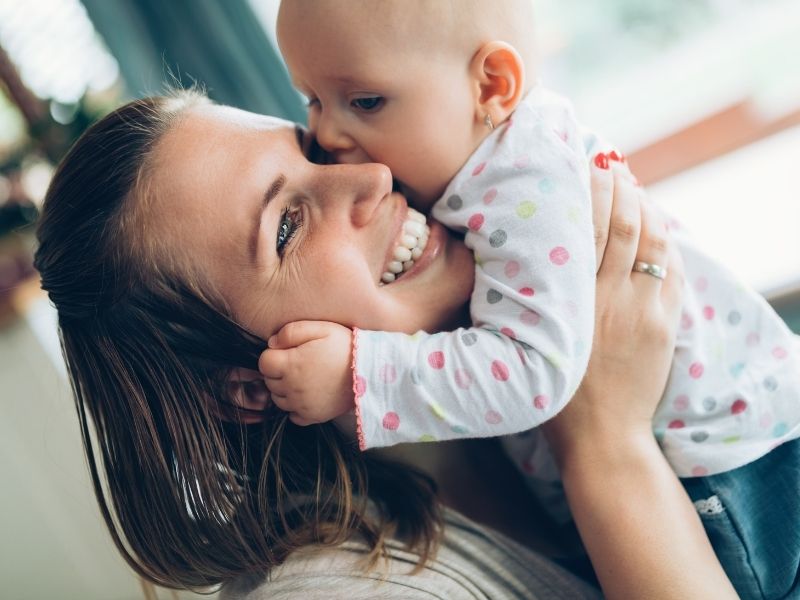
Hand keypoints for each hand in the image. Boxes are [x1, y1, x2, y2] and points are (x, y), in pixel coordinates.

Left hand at [258, 321, 353, 425]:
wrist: (371, 372)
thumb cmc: (346, 346)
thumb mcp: (321, 328)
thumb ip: (291, 331)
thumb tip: (272, 343)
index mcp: (290, 365)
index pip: (263, 362)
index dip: (274, 355)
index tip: (289, 351)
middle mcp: (292, 389)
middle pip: (269, 381)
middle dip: (278, 371)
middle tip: (299, 362)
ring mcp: (302, 405)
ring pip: (278, 399)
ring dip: (285, 389)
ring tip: (304, 377)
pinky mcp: (313, 417)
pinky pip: (293, 416)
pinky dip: (296, 407)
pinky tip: (308, 394)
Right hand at [544, 154, 684, 460]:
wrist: (602, 436)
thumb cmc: (555, 393)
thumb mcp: (526, 341)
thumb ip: (521, 299)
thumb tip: (509, 258)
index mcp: (575, 300)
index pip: (590, 230)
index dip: (592, 193)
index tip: (588, 165)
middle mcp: (612, 298)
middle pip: (624, 227)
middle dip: (620, 189)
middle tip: (612, 163)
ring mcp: (645, 311)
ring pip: (653, 243)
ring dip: (645, 208)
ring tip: (634, 187)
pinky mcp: (665, 326)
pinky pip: (672, 271)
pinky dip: (666, 242)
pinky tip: (656, 225)